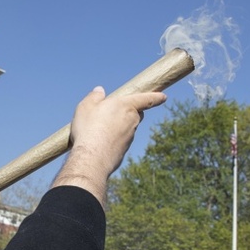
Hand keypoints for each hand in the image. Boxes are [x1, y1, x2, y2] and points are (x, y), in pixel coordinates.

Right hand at [53, 87, 166, 201]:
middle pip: (136, 113)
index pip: (146, 99)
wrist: (92, 158)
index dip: (156, 97)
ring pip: (128, 127)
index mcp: (126, 105)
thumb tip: (100, 91)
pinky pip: (121, 139)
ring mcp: (130, 136)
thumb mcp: (85, 107)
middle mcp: (132, 120)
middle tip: (113, 112)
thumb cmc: (89, 129)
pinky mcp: (126, 148)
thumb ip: (94, 97)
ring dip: (119, 126)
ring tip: (99, 128)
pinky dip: (114, 138)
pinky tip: (99, 141)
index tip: (163, 97)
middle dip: (130, 111)